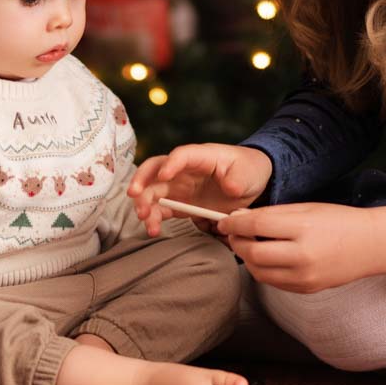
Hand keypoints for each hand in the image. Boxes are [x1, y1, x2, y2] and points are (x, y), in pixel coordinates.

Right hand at [127, 143, 273, 236]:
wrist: (251, 183)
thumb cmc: (247, 170)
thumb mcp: (247, 173)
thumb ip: (238, 179)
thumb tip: (230, 188)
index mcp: (201, 156)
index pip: (181, 155)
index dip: (171, 163)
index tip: (164, 175)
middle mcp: (184, 170)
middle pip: (156, 169)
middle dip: (142, 180)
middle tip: (134, 194)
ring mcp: (179, 186)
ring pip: (153, 191)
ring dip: (144, 203)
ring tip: (145, 219)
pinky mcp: (180, 203)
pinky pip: (161, 209)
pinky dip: (154, 218)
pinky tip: (153, 230)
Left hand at [219, 203, 385, 293]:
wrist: (370, 245)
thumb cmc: (338, 220)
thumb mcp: (306, 208)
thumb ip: (272, 215)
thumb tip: (239, 219)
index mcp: (302, 229)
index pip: (255, 226)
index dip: (234, 224)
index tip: (224, 222)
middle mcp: (302, 256)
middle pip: (252, 253)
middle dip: (237, 242)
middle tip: (233, 233)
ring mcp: (304, 277)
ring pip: (258, 272)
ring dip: (247, 258)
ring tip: (249, 244)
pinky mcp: (305, 289)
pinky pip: (272, 282)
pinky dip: (262, 270)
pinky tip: (265, 257)